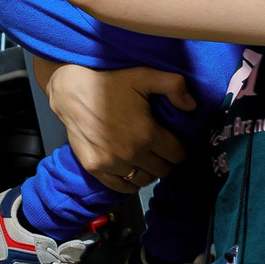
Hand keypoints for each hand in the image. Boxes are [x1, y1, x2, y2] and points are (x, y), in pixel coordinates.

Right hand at [36, 58, 193, 194]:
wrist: (72, 91)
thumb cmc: (111, 82)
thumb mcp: (145, 76)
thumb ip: (173, 86)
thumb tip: (192, 106)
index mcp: (147, 134)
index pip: (177, 155)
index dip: (180, 149)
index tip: (176, 143)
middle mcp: (131, 154)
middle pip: (163, 171)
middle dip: (166, 160)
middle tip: (161, 149)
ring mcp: (111, 164)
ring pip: (144, 180)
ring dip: (149, 171)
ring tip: (146, 158)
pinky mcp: (95, 168)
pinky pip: (121, 187)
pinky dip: (130, 181)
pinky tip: (132, 170)